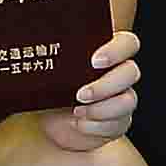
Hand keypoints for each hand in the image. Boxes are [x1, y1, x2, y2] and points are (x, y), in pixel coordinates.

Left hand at [43, 31, 143, 153]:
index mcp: (106, 52)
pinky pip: (118, 124)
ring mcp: (121, 98)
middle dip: (106, 85)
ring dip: (102, 108)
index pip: (126, 43)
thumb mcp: (50, 68)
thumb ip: (53, 54)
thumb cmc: (51, 87)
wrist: (49, 119)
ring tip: (77, 111)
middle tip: (80, 94)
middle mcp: (119, 73)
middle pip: (131, 72)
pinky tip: (78, 123)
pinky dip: (96, 126)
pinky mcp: (118, 122)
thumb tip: (35, 39)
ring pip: (128, 101)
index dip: (116, 51)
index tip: (94, 61)